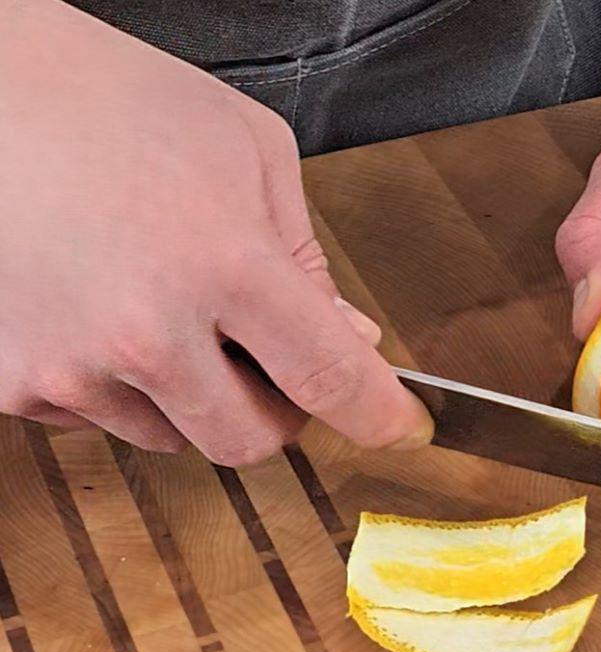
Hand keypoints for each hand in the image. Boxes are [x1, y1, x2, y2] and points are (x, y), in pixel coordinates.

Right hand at [0, 2, 430, 464]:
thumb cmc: (116, 101)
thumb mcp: (251, 153)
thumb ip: (308, 258)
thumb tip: (349, 337)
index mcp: (225, 263)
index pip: (330, 380)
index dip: (379, 416)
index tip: (400, 428)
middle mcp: (146, 330)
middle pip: (253, 440)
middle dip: (278, 409)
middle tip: (265, 354)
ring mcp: (72, 365)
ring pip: (176, 436)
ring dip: (193, 395)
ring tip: (164, 305)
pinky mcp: (12, 381)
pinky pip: (101, 421)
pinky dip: (122, 386)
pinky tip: (106, 314)